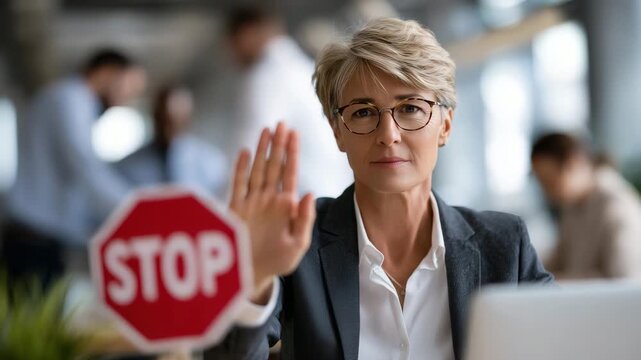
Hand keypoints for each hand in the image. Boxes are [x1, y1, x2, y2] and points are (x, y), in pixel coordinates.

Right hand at [229, 122, 315, 303]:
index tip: (294, 134)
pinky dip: (241, 168)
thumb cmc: (277, 262)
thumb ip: (304, 219)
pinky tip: (245, 152)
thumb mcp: (298, 244)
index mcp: (285, 206)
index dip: (292, 153)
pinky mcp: (236, 208)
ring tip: (266, 130)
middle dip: (278, 145)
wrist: (252, 275)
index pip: (290, 174)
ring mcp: (252, 202)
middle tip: (282, 123)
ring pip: (257, 169)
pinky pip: (238, 184)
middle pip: (274, 166)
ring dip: (262, 150)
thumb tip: (308, 193)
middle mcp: (269, 200)